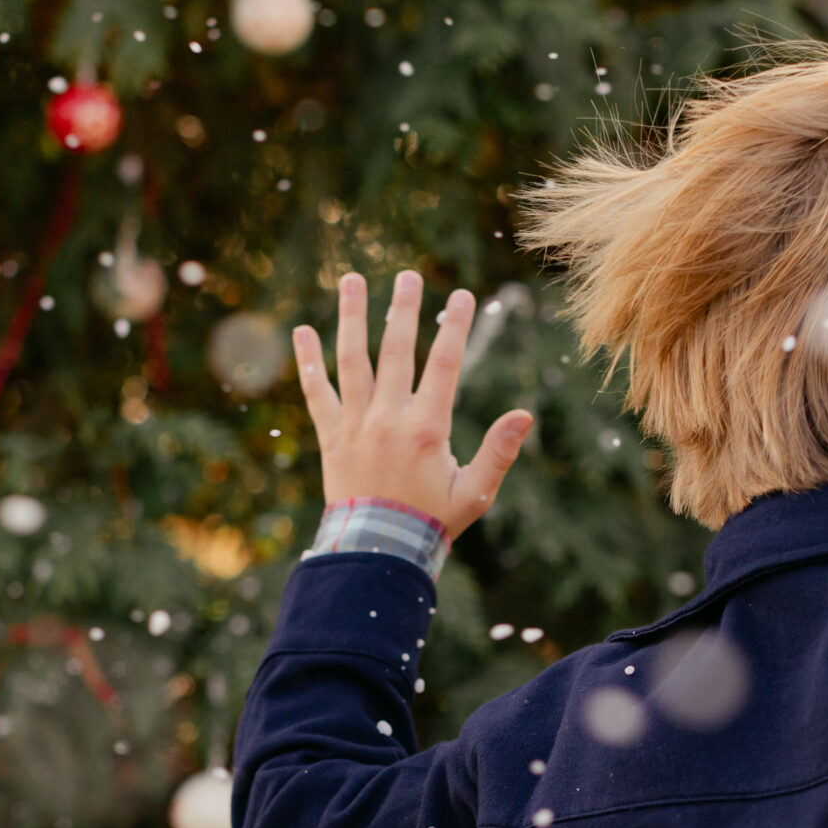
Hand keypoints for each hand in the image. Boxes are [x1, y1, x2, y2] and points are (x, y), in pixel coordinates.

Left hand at [291, 269, 535, 538]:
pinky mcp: (331, 436)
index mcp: (426, 428)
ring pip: (353, 360)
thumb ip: (499, 452)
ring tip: (352, 279)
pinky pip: (317, 392)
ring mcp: (355, 424)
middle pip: (397, 350)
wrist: (376, 551)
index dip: (456, 327)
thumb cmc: (430, 523)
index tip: (463, 296)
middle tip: (409, 276)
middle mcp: (388, 418)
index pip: (445, 364)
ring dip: (352, 317)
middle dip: (404, 309)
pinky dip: (309, 361)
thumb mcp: (475, 493)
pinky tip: (302, 331)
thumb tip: (525, 415)